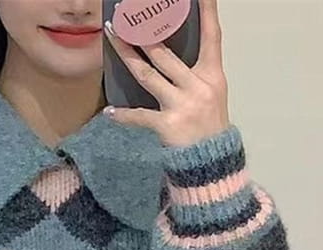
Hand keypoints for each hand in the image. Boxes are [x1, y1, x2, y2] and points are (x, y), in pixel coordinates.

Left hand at [103, 0, 230, 147]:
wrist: (211, 161)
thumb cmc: (208, 125)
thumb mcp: (211, 94)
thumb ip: (193, 74)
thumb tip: (164, 53)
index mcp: (212, 75)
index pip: (212, 36)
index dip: (207, 12)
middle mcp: (198, 86)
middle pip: (165, 53)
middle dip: (144, 33)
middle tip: (127, 17)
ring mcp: (182, 105)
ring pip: (148, 75)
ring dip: (128, 57)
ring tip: (112, 40)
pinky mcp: (167, 125)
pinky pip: (140, 116)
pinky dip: (123, 115)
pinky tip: (110, 112)